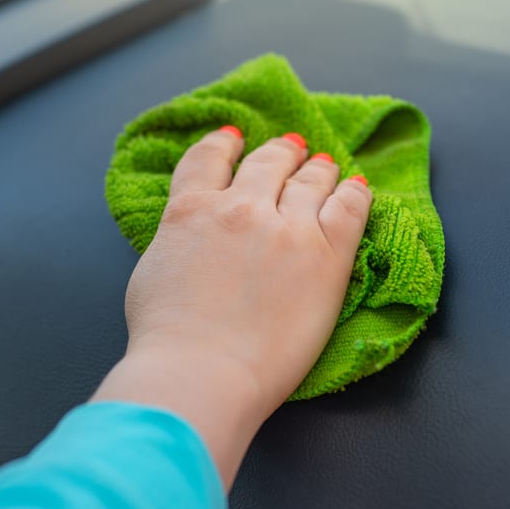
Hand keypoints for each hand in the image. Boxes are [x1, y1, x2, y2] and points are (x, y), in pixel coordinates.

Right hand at [92, 127, 371, 487]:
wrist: (201, 370)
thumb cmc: (166, 338)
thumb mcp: (151, 271)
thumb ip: (176, 240)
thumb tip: (190, 238)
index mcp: (191, 210)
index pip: (208, 160)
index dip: (223, 144)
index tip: (232, 137)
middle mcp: (240, 208)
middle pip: (267, 164)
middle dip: (280, 153)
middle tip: (291, 146)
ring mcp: (287, 229)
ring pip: (310, 182)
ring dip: (318, 170)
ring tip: (325, 165)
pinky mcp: (327, 256)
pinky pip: (350, 209)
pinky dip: (355, 193)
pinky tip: (357, 188)